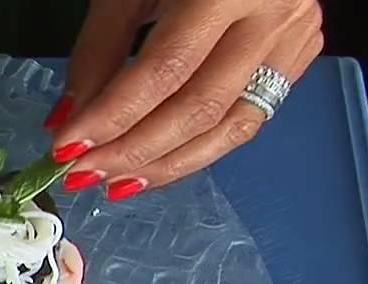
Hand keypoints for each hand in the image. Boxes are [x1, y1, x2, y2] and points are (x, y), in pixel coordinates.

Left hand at [45, 0, 323, 199]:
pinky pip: (246, 119)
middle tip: (83, 175)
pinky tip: (156, 165)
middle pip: (199, 107)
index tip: (67, 147)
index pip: (165, 70)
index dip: (112, 116)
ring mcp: (294, 38)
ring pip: (230, 126)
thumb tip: (69, 119)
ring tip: (115, 183)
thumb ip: (99, 49)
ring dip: (166, 164)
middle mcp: (274, 15)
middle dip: (133, 151)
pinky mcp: (300, 55)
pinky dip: (198, 148)